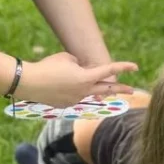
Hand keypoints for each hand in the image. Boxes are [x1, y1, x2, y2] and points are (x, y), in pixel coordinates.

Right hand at [17, 52, 137, 106]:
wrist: (28, 83)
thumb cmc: (48, 66)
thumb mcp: (67, 58)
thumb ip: (80, 64)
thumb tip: (82, 71)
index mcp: (86, 77)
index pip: (109, 70)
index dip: (123, 67)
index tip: (135, 67)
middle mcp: (84, 91)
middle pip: (107, 89)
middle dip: (120, 89)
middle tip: (131, 90)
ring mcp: (75, 100)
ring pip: (88, 92)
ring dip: (88, 87)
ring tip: (77, 79)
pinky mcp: (66, 105)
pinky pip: (74, 96)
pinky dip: (70, 90)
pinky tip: (57, 85)